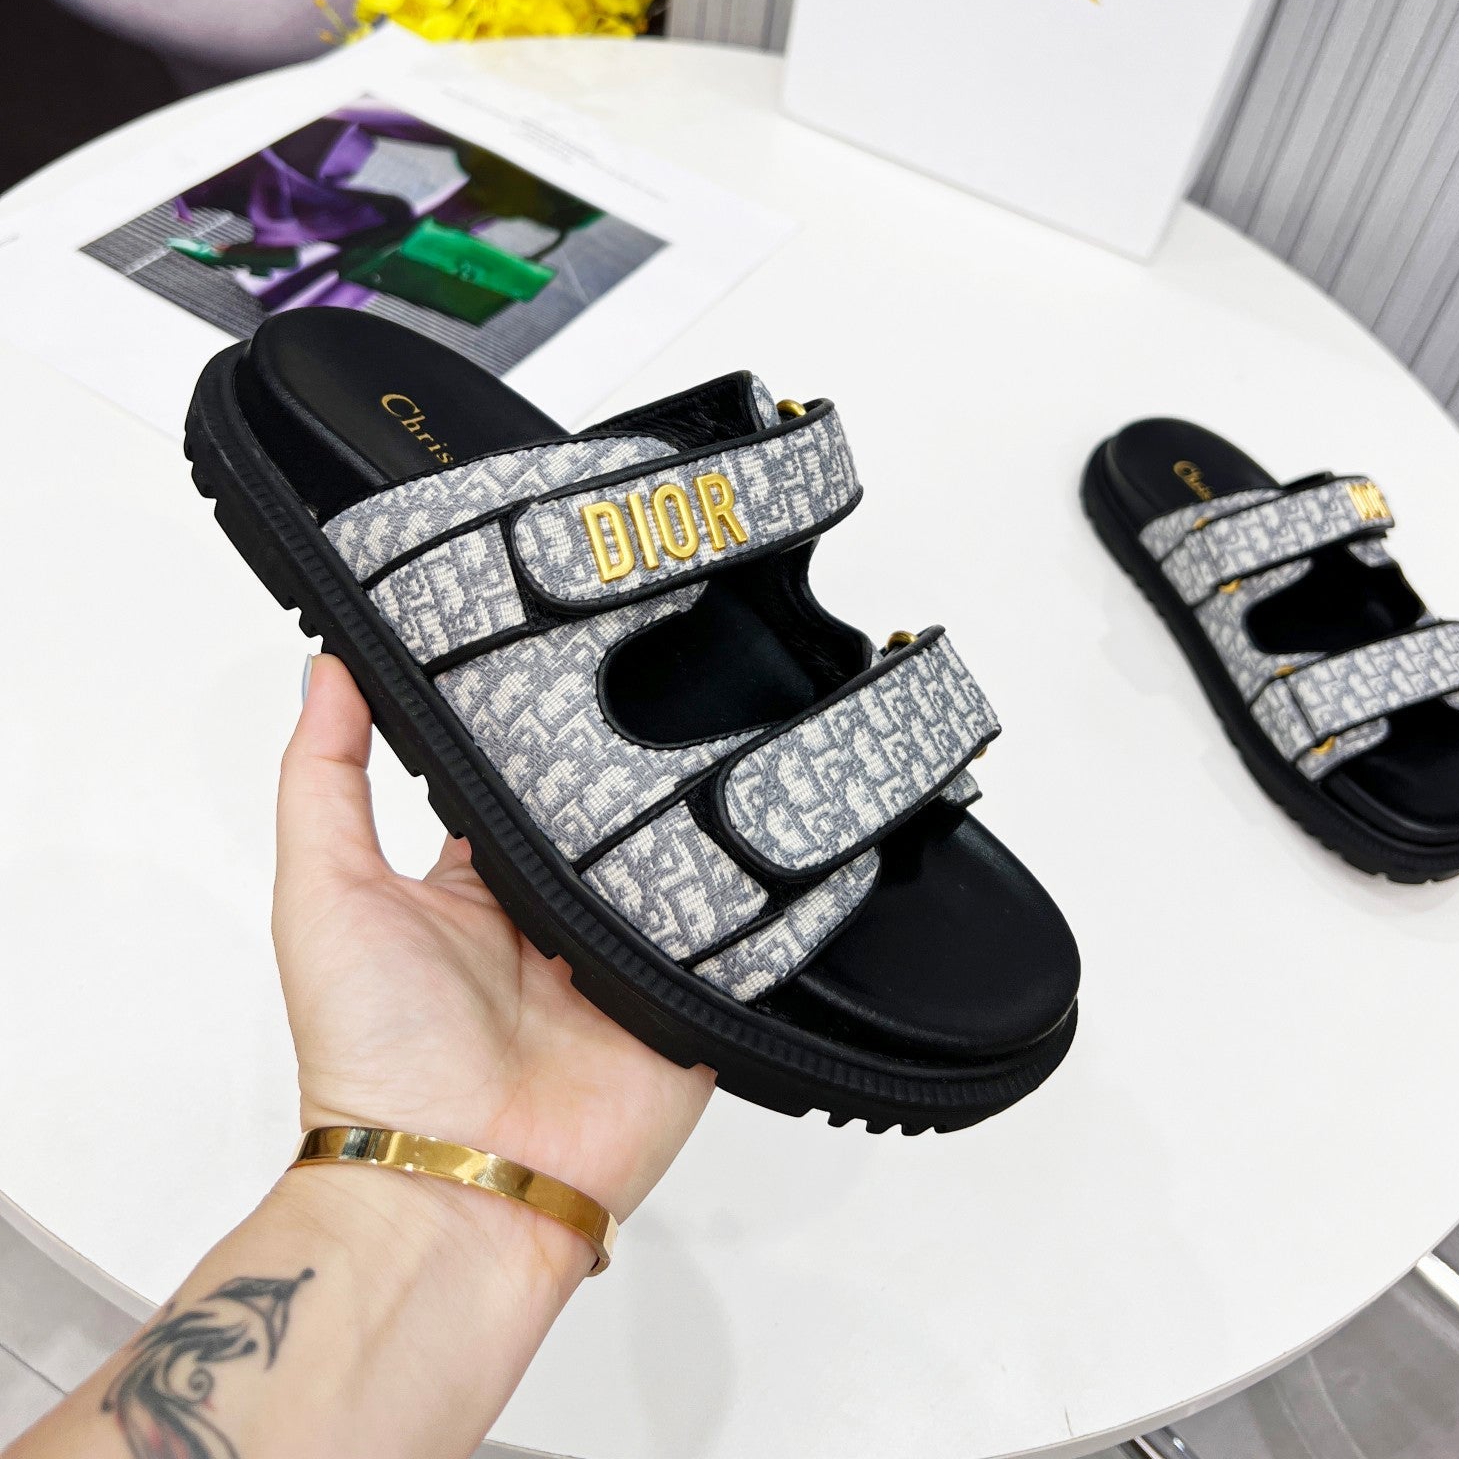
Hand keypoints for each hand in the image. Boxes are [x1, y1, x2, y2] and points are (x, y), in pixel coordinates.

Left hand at [273, 656, 712, 1237]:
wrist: (458, 1188)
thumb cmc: (374, 1055)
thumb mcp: (324, 892)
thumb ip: (325, 776)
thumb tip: (328, 667)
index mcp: (470, 890)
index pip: (515, 785)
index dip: (536, 727)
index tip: (562, 644)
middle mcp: (548, 921)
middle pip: (603, 819)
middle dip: (627, 768)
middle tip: (663, 680)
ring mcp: (620, 963)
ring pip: (670, 864)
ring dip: (686, 824)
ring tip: (722, 743)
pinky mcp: (684, 1006)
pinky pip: (731, 937)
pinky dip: (745, 897)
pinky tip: (760, 835)